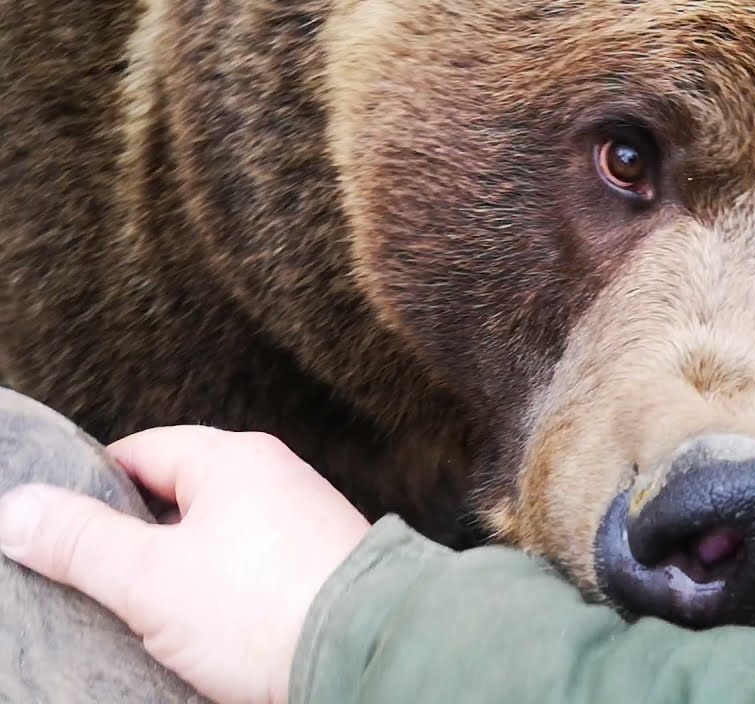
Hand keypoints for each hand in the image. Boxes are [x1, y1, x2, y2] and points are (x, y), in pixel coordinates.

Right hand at [0, 426, 371, 703]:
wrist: (368, 653)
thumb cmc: (268, 608)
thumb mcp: (150, 577)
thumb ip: (79, 542)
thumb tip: (19, 509)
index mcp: (235, 459)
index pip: (140, 452)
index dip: (92, 490)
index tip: (60, 530)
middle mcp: (276, 479)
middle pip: (178, 498)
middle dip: (136, 540)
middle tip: (100, 585)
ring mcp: (303, 523)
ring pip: (215, 539)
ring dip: (181, 573)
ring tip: (151, 617)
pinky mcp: (319, 568)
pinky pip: (251, 571)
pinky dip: (222, 595)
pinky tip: (206, 629)